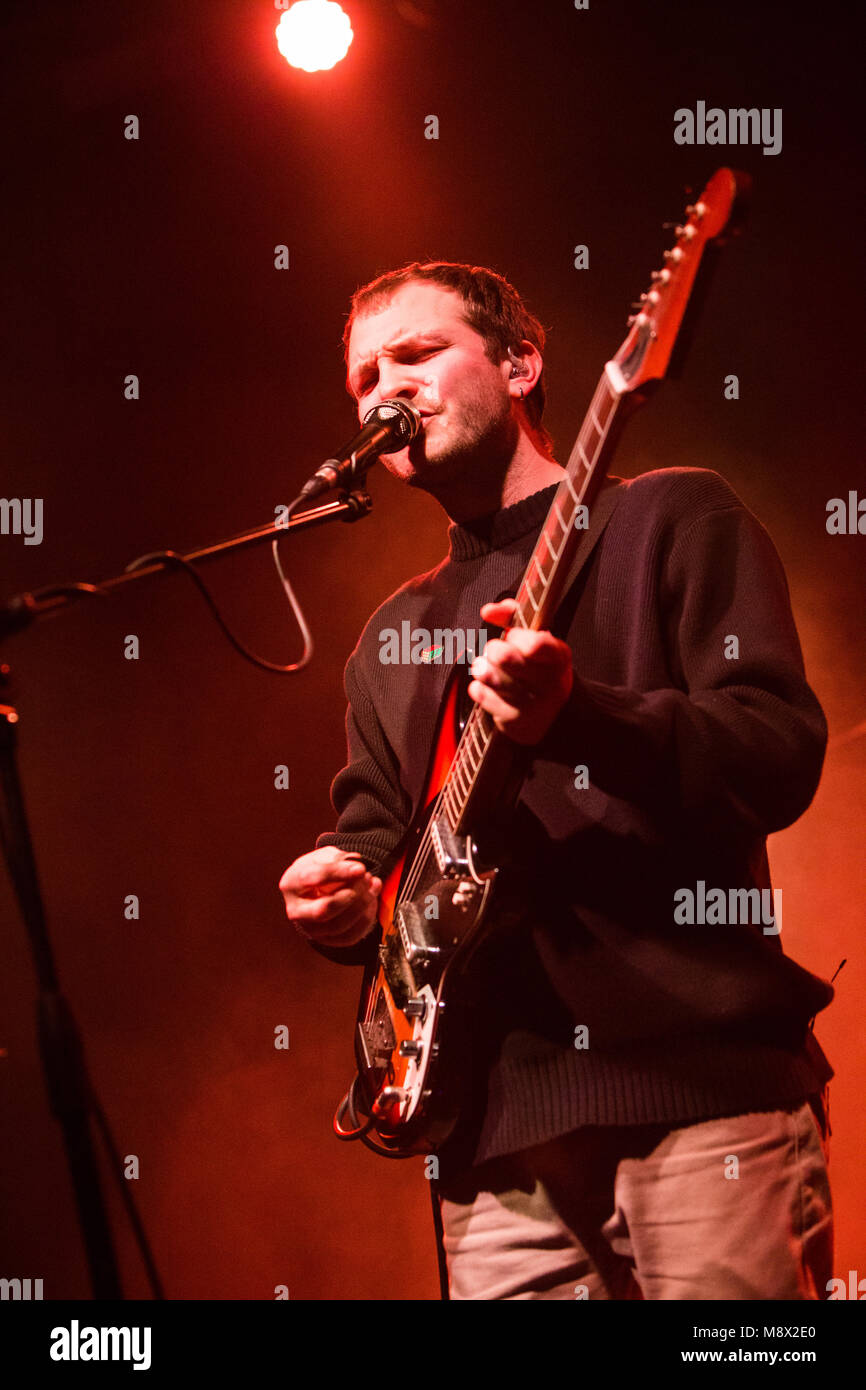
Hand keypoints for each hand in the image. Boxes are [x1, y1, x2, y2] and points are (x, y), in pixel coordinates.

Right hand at [279, 847, 381, 946]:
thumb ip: (338, 859)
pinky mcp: (327, 940)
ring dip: (362, 904)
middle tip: (366, 877)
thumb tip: (356, 869)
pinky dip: (367, 916)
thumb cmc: (321, 868)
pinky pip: (350, 936)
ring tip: (372, 884)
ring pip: (339, 925)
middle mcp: (296, 910)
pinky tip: (372, 897)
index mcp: (291, 884)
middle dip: (351, 894)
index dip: (339, 873)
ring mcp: (310, 929)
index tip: (360, 868)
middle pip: (323, 910)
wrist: (319, 888)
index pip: (313, 879)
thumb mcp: (326, 856)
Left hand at [468, 598, 572, 744]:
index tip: (513, 636)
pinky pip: (480, 695)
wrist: (552, 713)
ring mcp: (533, 703)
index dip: (516, 637)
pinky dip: (478, 688)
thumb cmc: (538, 666)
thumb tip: (488, 611)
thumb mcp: (534, 636)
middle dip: (494, 650)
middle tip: (497, 653)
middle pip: (504, 657)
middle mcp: (550, 681)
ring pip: (489, 676)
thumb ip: (512, 614)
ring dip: (483, 668)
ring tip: (487, 668)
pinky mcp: (514, 720)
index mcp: (558, 655)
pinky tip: (487, 687)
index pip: (535, 644)